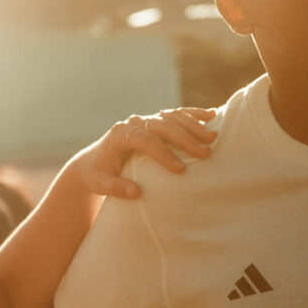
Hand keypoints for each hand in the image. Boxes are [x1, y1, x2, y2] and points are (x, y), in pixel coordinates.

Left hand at [66, 108, 216, 198]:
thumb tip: (136, 192)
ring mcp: (146, 119)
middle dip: (185, 139)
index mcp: (119, 134)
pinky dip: (194, 114)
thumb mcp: (99, 183)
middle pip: (162, 126)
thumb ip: (114, 187)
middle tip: (205, 153)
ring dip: (194, 126)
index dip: (163, 153)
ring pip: (172, 117)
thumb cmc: (97, 175)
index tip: (180, 170)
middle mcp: (134, 122)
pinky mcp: (155, 121)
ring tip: (213, 139)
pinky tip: (213, 116)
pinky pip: (177, 114)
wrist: (94, 161)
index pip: (145, 140)